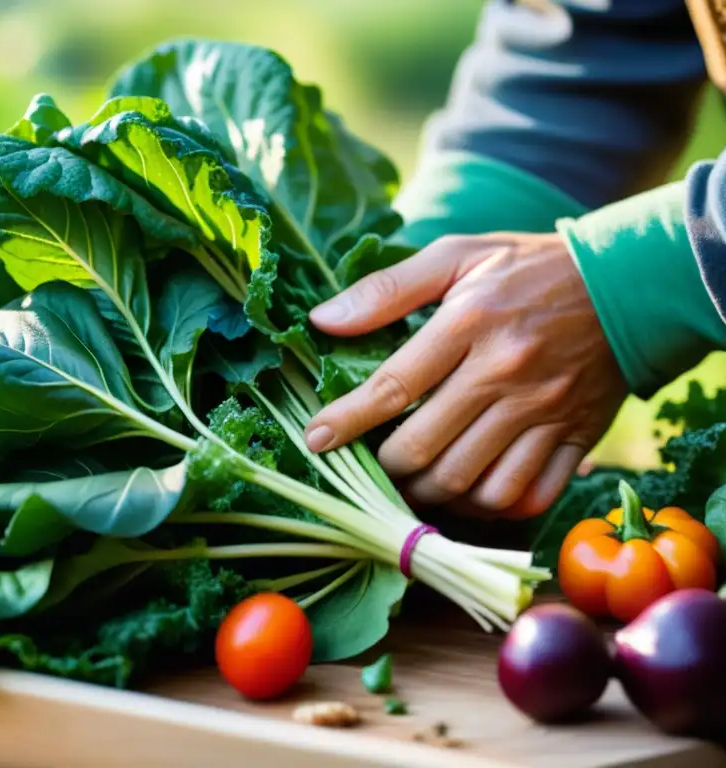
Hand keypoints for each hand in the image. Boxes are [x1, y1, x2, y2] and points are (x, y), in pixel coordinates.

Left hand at [303, 233, 627, 515]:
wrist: (629, 284)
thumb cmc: (528, 268)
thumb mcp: (458, 254)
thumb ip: (387, 288)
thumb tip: (323, 320)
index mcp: (472, 322)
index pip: (394, 385)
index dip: (347, 420)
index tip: (316, 439)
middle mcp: (506, 373)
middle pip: (426, 448)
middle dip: (386, 467)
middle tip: (373, 461)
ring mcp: (545, 411)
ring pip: (472, 483)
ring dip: (431, 493)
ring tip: (414, 480)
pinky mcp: (575, 438)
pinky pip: (527, 496)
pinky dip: (490, 507)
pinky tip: (468, 492)